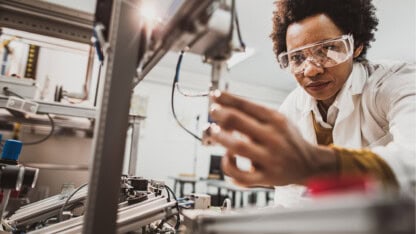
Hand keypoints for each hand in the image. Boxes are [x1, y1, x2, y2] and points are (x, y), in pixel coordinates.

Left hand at [208, 91, 336, 186]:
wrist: (309, 165)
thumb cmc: (287, 139)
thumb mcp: (278, 120)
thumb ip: (254, 115)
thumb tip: (224, 108)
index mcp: (276, 120)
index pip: (246, 105)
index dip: (226, 99)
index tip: (215, 95)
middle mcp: (273, 137)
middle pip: (238, 121)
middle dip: (220, 114)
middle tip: (212, 111)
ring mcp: (269, 159)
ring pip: (237, 146)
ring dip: (220, 137)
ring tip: (213, 131)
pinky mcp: (266, 178)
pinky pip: (241, 176)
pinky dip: (229, 166)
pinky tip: (227, 157)